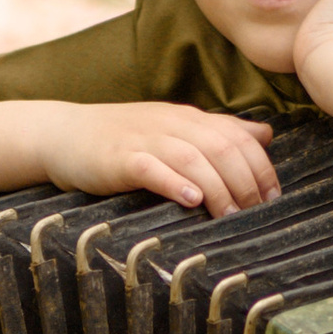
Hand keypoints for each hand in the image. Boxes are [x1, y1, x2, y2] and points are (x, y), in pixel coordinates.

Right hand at [0, 99, 279, 214]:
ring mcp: (144, 139)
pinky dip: (174, 181)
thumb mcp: (173, 130)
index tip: (272, 199)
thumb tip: (266, 135)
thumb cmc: (120, 140)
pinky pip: (151, 166)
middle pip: (222, 147)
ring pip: (194, 156)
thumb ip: (218, 132)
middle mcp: (172, 124)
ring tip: (230, 214)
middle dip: (246, 181)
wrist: (60, 134)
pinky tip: (191, 199)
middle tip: (256, 214)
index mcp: (189, 119)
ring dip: (218, 186)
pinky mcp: (118, 157)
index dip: (261, 167)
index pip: (238, 136)